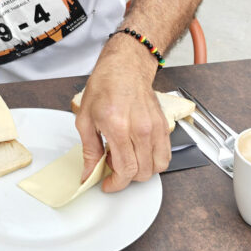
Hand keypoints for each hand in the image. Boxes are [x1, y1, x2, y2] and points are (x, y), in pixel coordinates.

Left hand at [75, 36, 170, 191]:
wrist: (125, 66)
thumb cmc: (105, 86)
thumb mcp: (85, 118)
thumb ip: (89, 150)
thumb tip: (89, 173)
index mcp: (119, 126)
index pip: (126, 170)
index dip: (116, 184)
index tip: (108, 184)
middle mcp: (141, 128)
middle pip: (142, 172)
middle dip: (126, 177)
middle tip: (113, 165)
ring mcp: (155, 127)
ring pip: (157, 167)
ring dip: (142, 170)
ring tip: (126, 157)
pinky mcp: (164, 125)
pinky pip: (165, 155)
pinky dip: (153, 161)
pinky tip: (138, 151)